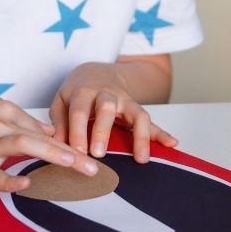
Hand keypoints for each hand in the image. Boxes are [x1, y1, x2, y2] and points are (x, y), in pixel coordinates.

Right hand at [0, 98, 97, 191]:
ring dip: (52, 155)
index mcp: (4, 110)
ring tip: (74, 166)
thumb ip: (20, 121)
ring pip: (24, 146)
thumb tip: (49, 131)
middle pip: (41, 137)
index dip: (67, 143)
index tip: (88, 156)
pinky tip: (26, 186)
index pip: (42, 128)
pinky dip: (10, 180)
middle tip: (92, 167)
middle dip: (70, 152)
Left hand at [49, 62, 177, 162]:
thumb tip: (58, 144)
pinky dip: (162, 133)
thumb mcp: (61, 101)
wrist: (96, 72)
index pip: (80, 111)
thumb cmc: (76, 92)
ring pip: (137, 113)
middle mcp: (107, 94)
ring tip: (142, 159)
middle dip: (103, 130)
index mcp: (84, 91)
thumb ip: (59, 121)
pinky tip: (172, 144)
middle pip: (107, 107)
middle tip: (99, 154)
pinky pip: (152, 121)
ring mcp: (125, 100)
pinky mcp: (137, 108)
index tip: (77, 152)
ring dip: (140, 136)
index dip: (77, 131)